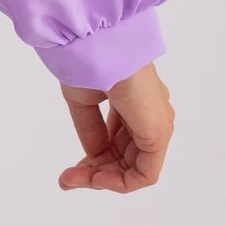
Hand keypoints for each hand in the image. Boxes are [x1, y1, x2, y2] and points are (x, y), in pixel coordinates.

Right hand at [57, 61, 173, 192]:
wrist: (95, 42)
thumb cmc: (87, 60)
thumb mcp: (82, 100)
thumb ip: (90, 129)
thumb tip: (93, 155)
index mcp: (134, 102)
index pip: (118, 141)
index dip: (94, 159)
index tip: (69, 169)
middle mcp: (150, 115)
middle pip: (125, 158)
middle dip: (95, 173)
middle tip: (67, 179)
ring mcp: (157, 124)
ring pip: (134, 168)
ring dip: (103, 179)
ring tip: (72, 179)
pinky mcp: (158, 133)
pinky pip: (144, 173)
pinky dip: (119, 182)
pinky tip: (94, 178)